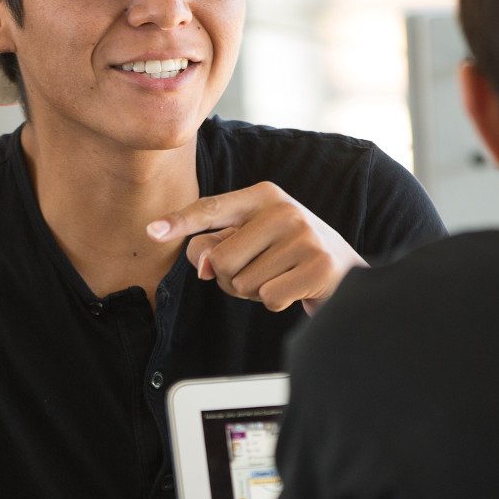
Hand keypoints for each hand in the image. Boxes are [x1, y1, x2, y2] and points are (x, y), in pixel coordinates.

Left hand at [146, 182, 365, 313]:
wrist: (346, 271)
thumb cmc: (287, 254)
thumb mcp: (252, 240)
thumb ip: (216, 245)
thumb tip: (202, 264)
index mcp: (263, 195)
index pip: (211, 209)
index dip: (179, 222)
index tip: (151, 231)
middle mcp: (283, 209)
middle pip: (219, 260)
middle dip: (230, 277)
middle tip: (260, 270)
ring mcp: (303, 236)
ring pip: (242, 283)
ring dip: (255, 291)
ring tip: (280, 276)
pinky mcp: (318, 266)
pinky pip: (269, 299)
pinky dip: (276, 303)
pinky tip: (294, 288)